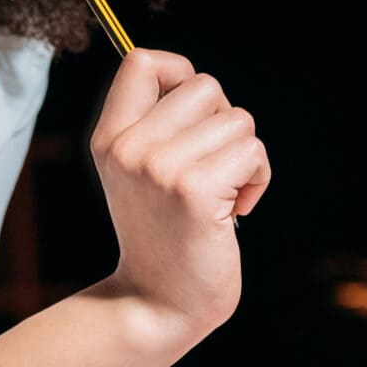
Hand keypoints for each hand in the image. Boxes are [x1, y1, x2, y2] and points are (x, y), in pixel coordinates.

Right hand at [89, 51, 269, 334]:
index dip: (179, 73)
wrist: (155, 305)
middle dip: (223, 122)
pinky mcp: (193, 190)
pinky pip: (251, 152)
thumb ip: (156, 127)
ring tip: (224, 193)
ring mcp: (158, 167)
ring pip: (236, 119)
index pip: (141, 62)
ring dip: (244, 156)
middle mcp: (127, 148)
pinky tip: (236, 209)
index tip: (193, 116)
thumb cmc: (162, 237)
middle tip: (212, 166)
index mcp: (109, 138)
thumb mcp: (137, 174)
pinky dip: (257, 179)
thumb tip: (200, 85)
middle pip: (204, 85)